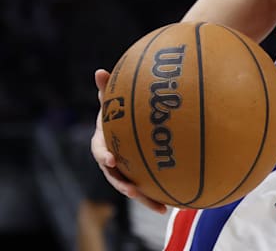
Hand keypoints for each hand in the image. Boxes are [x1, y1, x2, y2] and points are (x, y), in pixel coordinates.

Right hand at [90, 69, 167, 213]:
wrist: (121, 128)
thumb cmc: (115, 114)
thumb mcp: (110, 102)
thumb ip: (107, 90)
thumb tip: (100, 71)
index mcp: (102, 144)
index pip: (100, 151)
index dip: (105, 156)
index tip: (112, 159)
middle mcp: (111, 162)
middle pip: (115, 177)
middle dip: (124, 185)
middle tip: (133, 189)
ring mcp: (123, 172)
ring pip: (131, 187)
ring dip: (144, 198)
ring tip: (159, 207)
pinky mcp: (137, 177)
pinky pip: (146, 187)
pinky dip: (156, 196)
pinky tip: (172, 204)